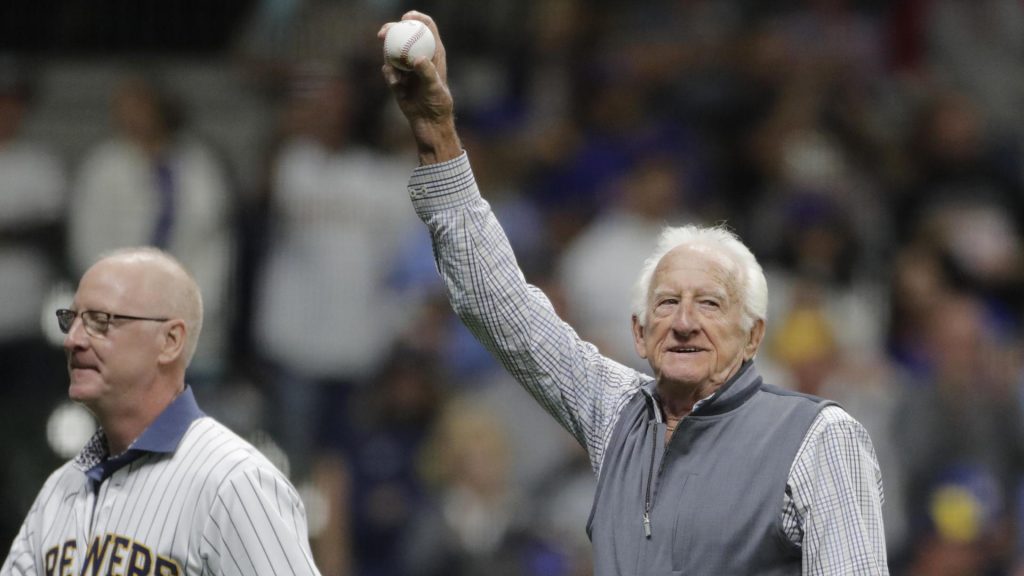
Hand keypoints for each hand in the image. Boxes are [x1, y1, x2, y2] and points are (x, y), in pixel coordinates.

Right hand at [379, 11, 460, 164]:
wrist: (428, 123)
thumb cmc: (438, 105)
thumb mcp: (435, 88)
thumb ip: (427, 72)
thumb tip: (417, 59)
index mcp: (434, 53)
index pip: (426, 27)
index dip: (416, 18)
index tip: (406, 17)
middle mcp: (420, 56)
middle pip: (405, 34)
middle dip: (393, 29)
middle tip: (384, 33)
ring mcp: (407, 67)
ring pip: (393, 50)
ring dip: (387, 52)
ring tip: (391, 69)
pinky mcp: (398, 79)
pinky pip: (388, 70)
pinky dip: (389, 74)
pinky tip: (396, 85)